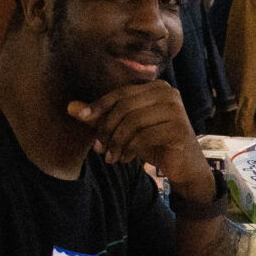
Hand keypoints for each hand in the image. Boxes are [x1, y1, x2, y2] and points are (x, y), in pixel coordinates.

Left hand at [67, 82, 212, 199]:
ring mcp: (176, 110)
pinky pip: (144, 136)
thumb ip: (101, 118)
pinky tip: (126, 159)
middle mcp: (169, 93)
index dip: (99, 105)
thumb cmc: (155, 144)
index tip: (84, 119)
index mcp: (156, 87)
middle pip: (125, 106)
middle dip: (107, 128)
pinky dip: (130, 149)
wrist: (185, 168)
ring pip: (132, 122)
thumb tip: (70, 107)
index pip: (120, 93)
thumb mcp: (125, 130)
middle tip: (100, 148)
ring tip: (112, 157)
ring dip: (117, 142)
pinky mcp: (179, 129)